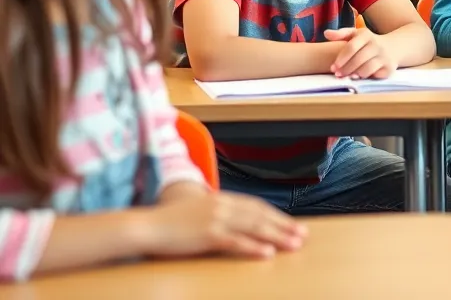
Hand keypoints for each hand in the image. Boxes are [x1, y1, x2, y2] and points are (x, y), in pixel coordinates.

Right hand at [143, 190, 305, 259]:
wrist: (146, 225)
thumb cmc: (169, 223)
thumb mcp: (197, 212)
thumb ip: (216, 214)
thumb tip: (233, 224)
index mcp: (221, 199)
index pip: (256, 206)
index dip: (276, 215)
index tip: (292, 223)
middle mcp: (222, 206)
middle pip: (261, 216)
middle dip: (284, 225)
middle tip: (303, 235)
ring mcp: (216, 219)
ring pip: (255, 227)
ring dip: (277, 236)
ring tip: (295, 244)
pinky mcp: (208, 235)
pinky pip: (236, 242)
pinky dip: (254, 247)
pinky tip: (268, 253)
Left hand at [324, 27, 396, 78]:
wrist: (395, 46)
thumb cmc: (369, 42)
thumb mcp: (356, 34)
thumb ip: (341, 34)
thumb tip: (326, 33)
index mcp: (366, 35)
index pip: (351, 47)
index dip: (341, 59)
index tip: (333, 67)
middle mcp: (377, 45)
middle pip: (358, 60)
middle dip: (346, 69)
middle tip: (337, 75)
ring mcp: (384, 56)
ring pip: (367, 69)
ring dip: (355, 74)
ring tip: (348, 76)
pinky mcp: (389, 67)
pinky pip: (376, 75)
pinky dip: (367, 77)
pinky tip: (360, 77)